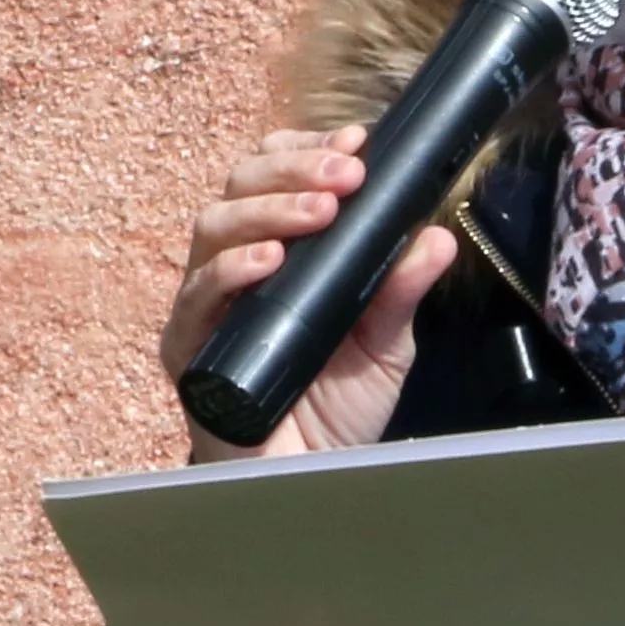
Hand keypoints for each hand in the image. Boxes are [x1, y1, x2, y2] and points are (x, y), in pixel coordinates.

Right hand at [158, 125, 458, 461]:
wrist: (308, 484)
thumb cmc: (335, 410)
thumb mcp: (385, 345)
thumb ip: (400, 290)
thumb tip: (437, 236)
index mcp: (281, 251)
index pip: (277, 175)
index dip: (308, 150)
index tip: (357, 141)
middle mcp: (236, 267)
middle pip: (242, 186)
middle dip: (294, 168)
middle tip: (346, 174)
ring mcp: (207, 304)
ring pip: (214, 225)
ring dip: (268, 209)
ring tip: (318, 211)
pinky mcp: (187, 346)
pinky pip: (197, 295)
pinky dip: (230, 270)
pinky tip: (267, 262)